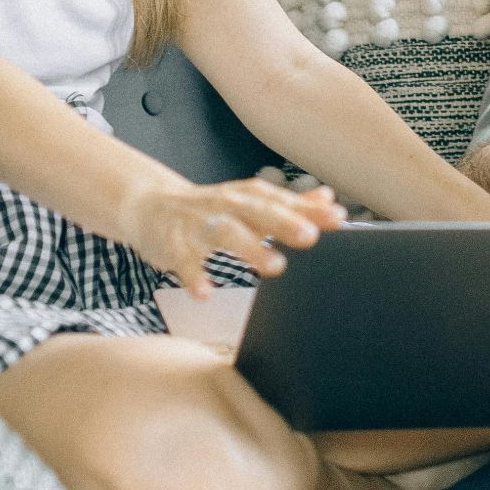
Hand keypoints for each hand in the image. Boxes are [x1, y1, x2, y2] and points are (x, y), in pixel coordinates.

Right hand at [123, 176, 346, 297]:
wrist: (151, 205)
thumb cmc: (211, 208)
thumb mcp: (250, 202)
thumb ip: (290, 204)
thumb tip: (329, 199)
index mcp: (248, 197)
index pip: (283, 201)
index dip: (309, 210)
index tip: (338, 218)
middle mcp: (226, 206)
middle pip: (258, 212)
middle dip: (284, 223)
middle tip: (310, 237)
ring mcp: (199, 226)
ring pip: (226, 234)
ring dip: (250, 248)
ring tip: (275, 265)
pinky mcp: (174, 246)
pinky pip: (184, 262)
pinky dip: (194, 277)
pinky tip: (206, 293)